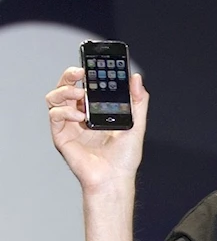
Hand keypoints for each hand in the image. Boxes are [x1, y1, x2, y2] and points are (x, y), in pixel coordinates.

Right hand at [46, 67, 149, 194]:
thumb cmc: (125, 156)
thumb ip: (138, 101)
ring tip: (80, 94)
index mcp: (97, 109)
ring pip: (56, 97)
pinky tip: (80, 117)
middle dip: (71, 74)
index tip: (95, 62)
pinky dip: (64, 112)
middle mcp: (81, 114)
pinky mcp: (61, 136)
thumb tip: (136, 78)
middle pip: (67, 86)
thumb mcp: (137, 124)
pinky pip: (55, 116)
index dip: (88, 71)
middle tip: (81, 71)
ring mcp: (70, 124)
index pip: (88, 83)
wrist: (115, 178)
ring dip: (65, 91)